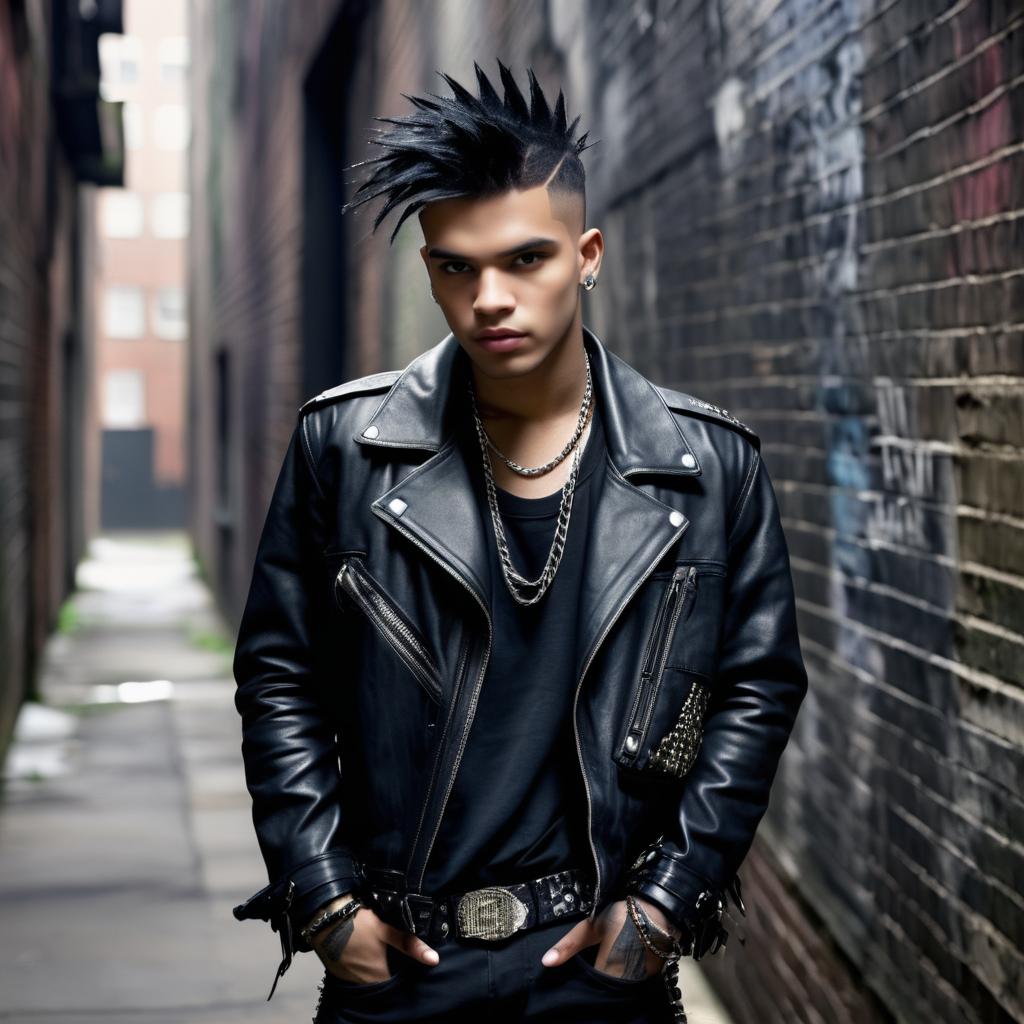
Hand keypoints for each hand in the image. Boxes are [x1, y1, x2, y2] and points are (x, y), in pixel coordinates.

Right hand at [307, 895, 439, 983]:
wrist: (325, 919)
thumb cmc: (357, 924)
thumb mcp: (386, 930)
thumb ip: (409, 945)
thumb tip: (433, 959)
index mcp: (379, 974)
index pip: (396, 983)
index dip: (402, 975)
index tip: (405, 964)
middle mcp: (365, 982)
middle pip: (382, 981)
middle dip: (388, 971)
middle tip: (392, 955)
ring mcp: (350, 978)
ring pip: (369, 979)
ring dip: (374, 969)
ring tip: (378, 953)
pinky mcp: (339, 973)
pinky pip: (355, 975)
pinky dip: (361, 968)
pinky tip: (363, 953)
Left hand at [540, 897, 679, 979]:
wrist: (659, 909)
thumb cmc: (621, 915)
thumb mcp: (592, 926)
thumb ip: (569, 944)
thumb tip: (545, 962)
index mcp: (609, 967)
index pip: (593, 984)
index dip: (588, 979)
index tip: (586, 968)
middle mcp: (627, 979)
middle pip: (607, 988)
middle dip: (601, 980)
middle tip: (598, 962)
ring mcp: (642, 980)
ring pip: (621, 988)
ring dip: (615, 979)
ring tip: (611, 963)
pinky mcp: (653, 978)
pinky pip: (635, 984)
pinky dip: (629, 978)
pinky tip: (625, 965)